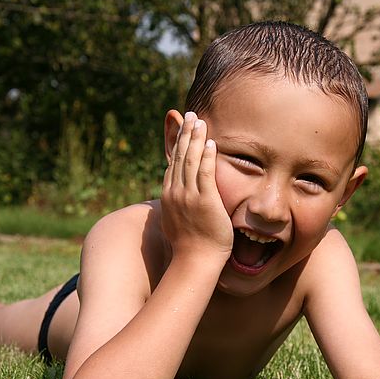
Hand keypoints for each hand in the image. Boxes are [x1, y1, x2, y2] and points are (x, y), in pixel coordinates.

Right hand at [161, 112, 233, 260]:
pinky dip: (206, 156)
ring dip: (196, 139)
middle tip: (190, 116)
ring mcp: (189, 197)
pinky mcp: (204, 201)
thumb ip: (177, 210)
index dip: (178, 145)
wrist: (194, 261)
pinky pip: (205, 173)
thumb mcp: (177, 224)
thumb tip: (177, 206)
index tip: (183, 129)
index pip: (173, 164)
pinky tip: (210, 143)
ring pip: (191, 161)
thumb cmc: (189, 248)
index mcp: (169, 197)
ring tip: (200, 122)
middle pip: (180, 157)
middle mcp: (176, 193)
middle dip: (185, 134)